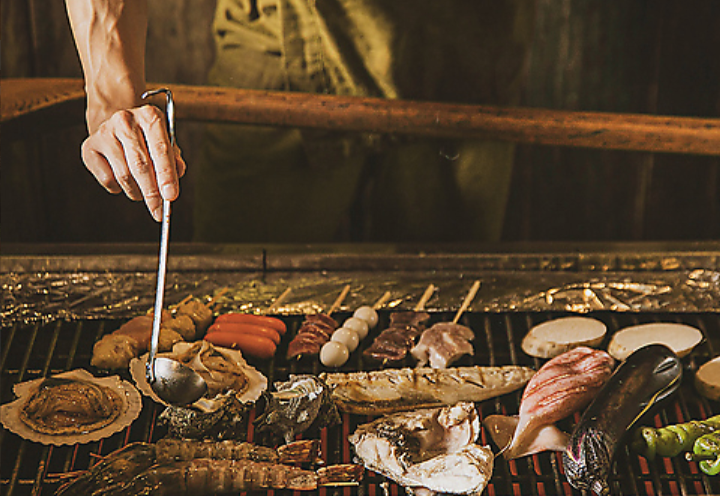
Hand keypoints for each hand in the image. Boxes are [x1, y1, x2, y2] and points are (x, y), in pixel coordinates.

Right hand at [81, 104, 186, 220]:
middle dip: (152, 192)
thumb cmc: (149, 140)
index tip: (171, 197)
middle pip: (140, 164)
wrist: (118, 128)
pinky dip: (119, 188)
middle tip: (158, 210)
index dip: (166, 175)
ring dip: (137, 192)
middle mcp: (126, 120)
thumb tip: (178, 174)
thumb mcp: (167, 144)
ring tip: (143, 194)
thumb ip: (175, 160)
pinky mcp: (89, 147)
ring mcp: (105, 132)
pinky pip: (107, 179)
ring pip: (124, 174)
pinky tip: (124, 182)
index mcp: (150, 116)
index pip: (161, 149)